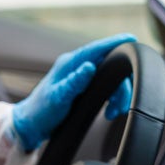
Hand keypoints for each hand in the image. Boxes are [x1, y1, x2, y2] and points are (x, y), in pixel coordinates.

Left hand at [12, 33, 136, 150]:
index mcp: (70, 64)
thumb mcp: (58, 98)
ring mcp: (79, 77)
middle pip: (108, 66)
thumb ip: (74, 82)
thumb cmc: (41, 112)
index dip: (115, 42)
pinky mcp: (82, 88)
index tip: (132, 38)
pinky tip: (108, 111)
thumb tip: (89, 66)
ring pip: (108, 78)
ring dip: (116, 95)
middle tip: (119, 106)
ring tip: (112, 113)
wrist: (31, 125)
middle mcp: (76, 67)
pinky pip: (103, 87)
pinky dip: (110, 99)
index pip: (96, 48)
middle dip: (120, 85)